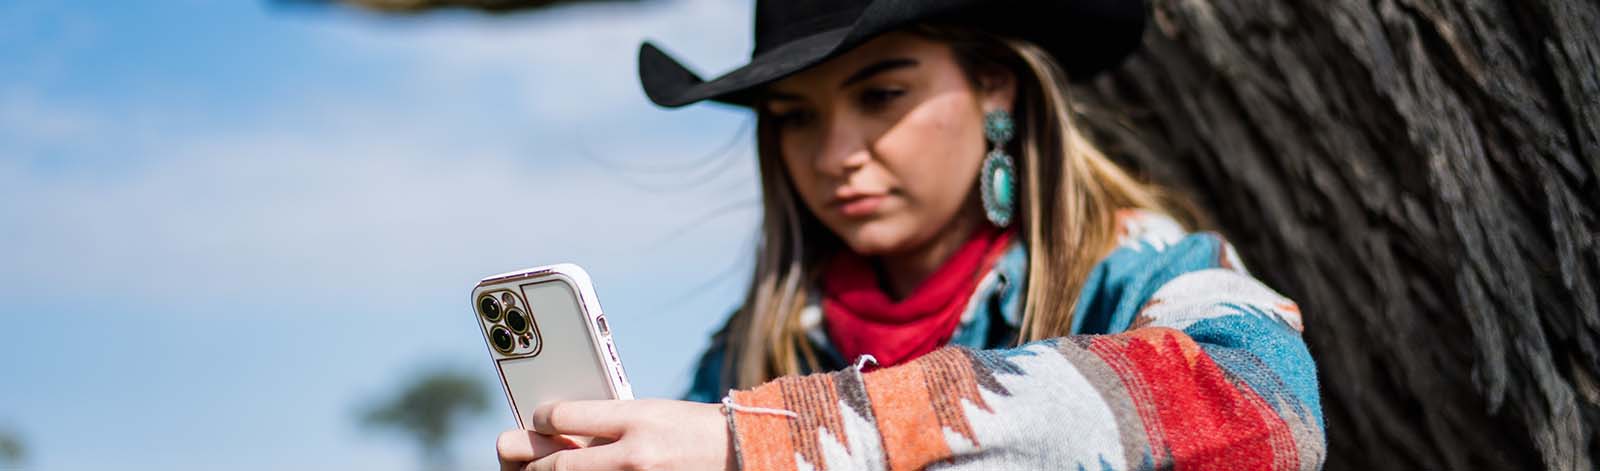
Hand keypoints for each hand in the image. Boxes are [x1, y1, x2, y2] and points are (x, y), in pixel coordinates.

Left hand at [496, 399, 732, 470]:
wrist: (739, 453)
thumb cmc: (692, 429)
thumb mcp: (651, 411)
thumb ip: (609, 420)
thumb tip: (561, 430)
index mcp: (637, 419)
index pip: (564, 417)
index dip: (541, 419)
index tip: (538, 419)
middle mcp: (635, 455)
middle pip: (559, 464)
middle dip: (533, 462)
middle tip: (522, 456)